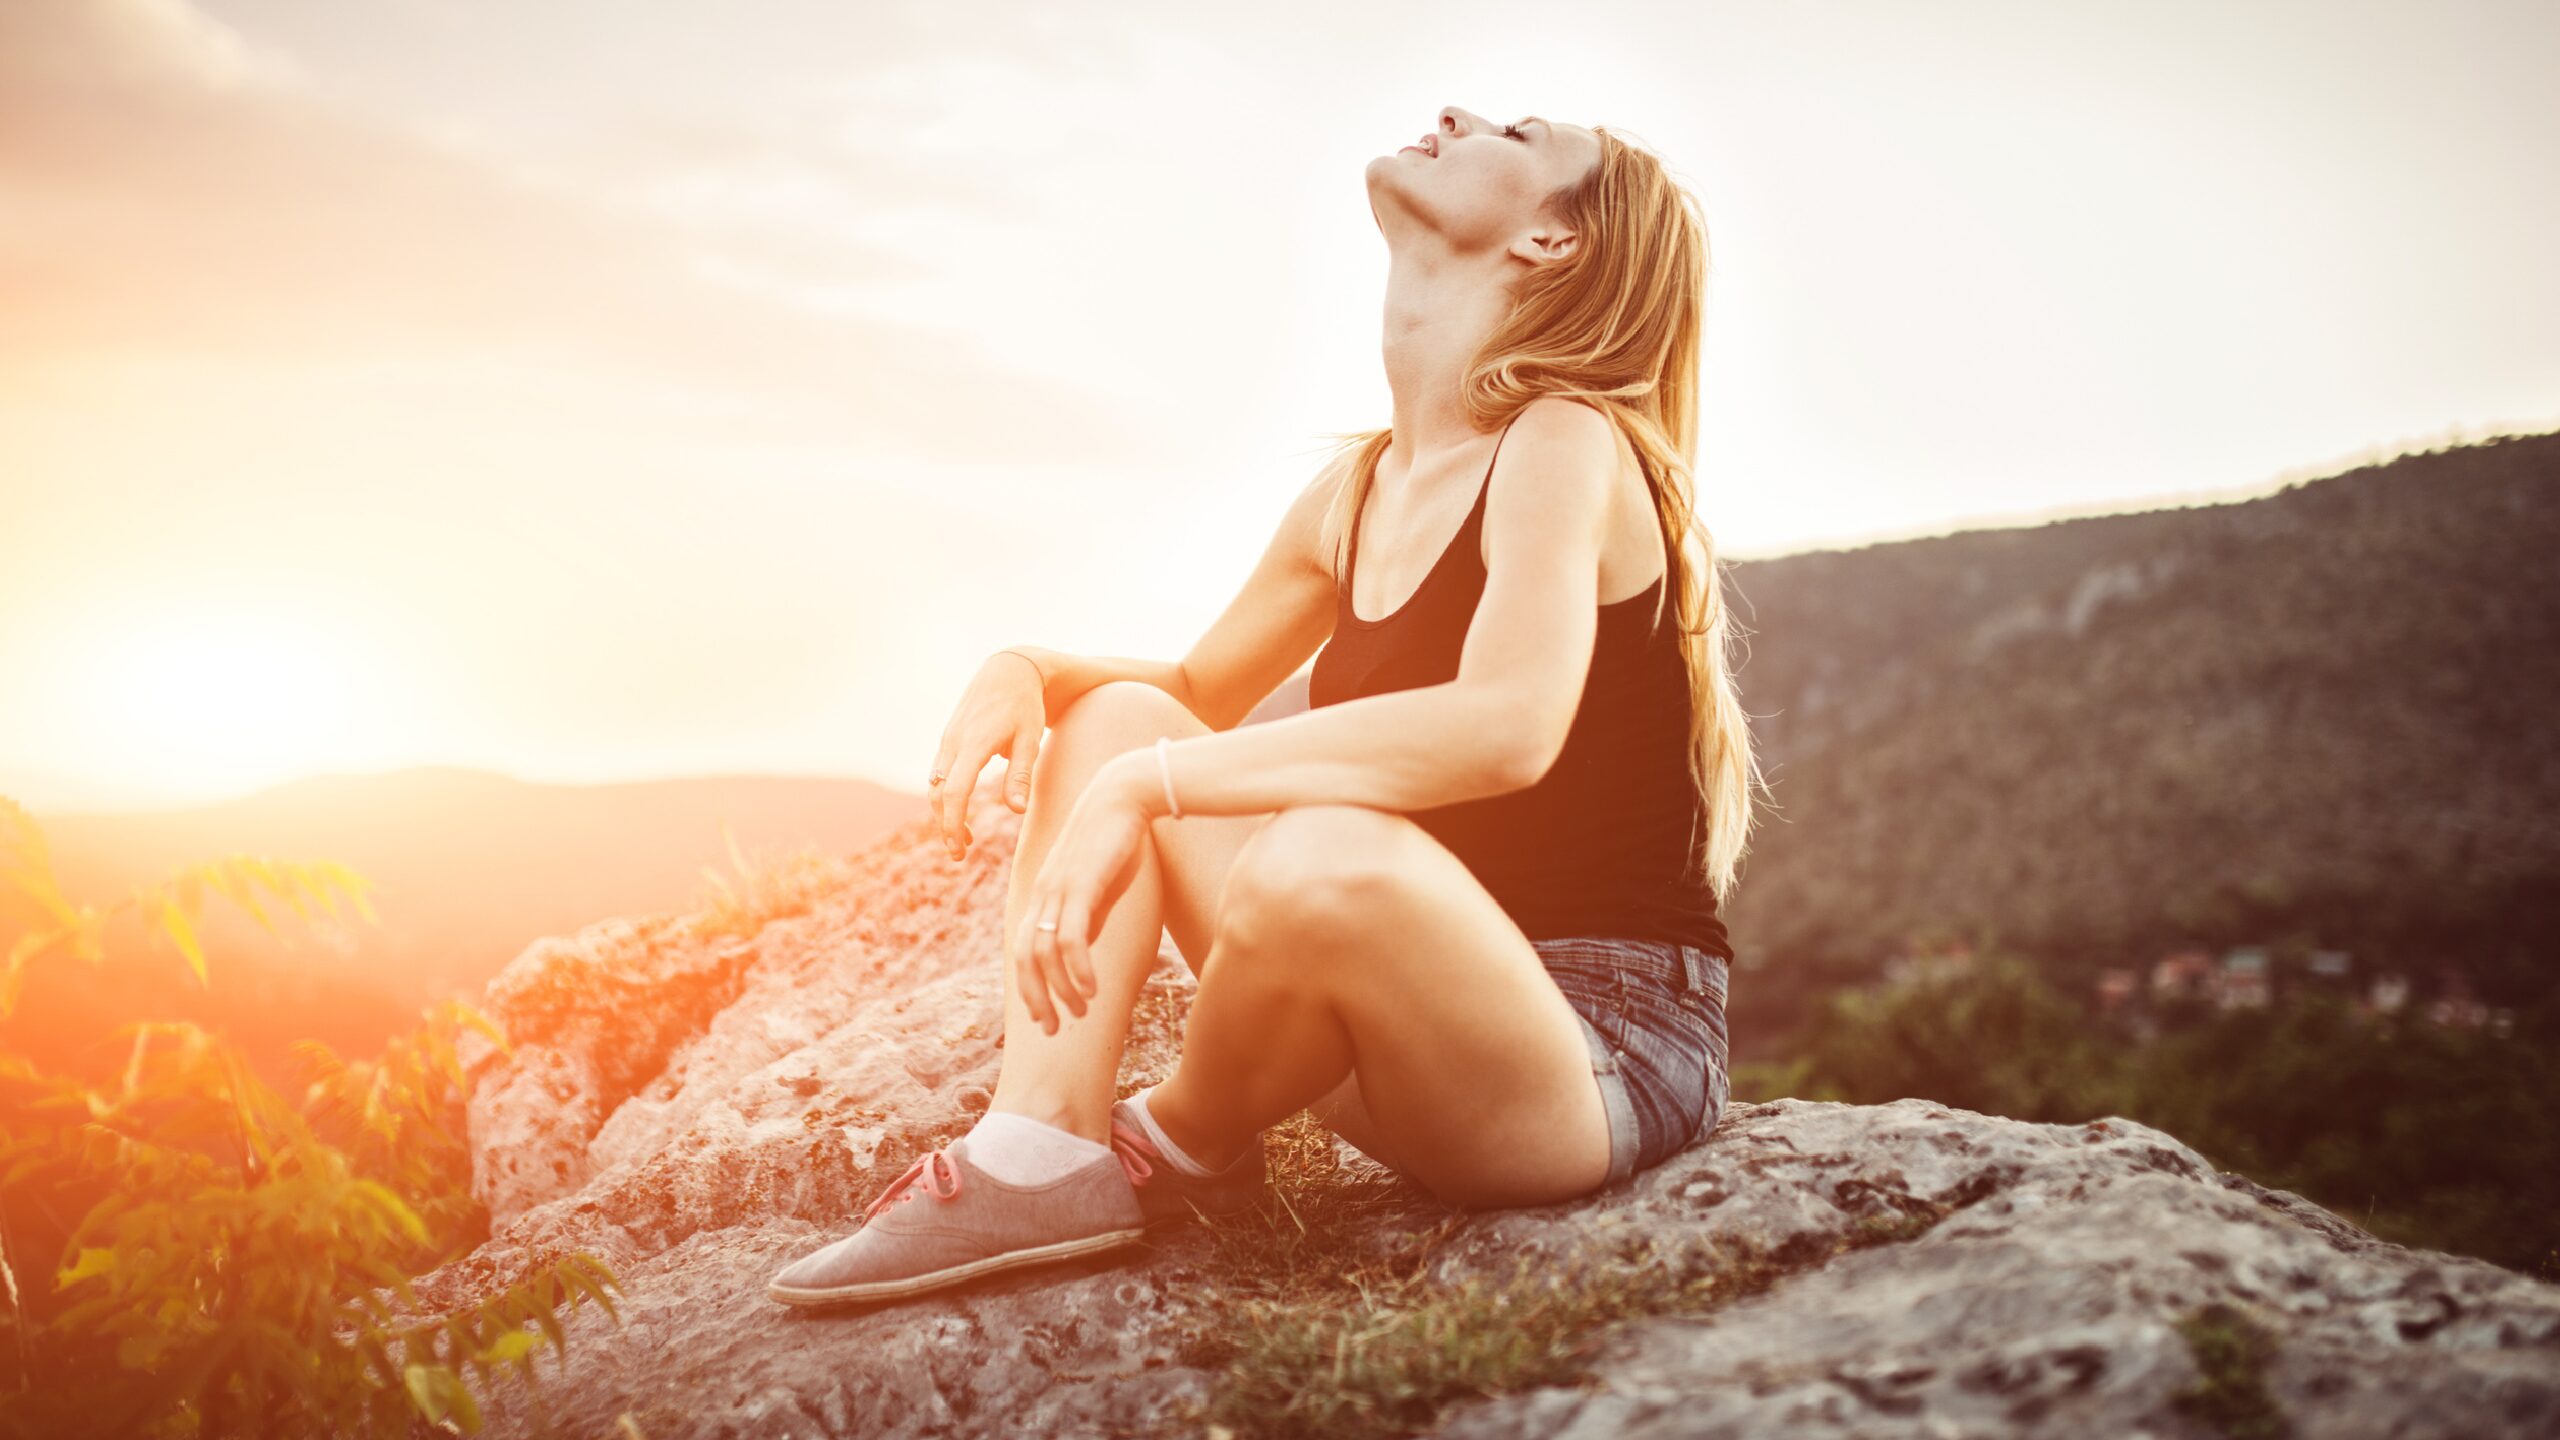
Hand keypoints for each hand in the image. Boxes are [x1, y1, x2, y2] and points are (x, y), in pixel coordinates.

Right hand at [929, 650, 1048, 859]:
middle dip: (945, 826)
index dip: (953, 824)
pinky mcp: (948, 741)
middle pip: (938, 793)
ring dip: (945, 814)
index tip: (960, 849)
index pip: (955, 792)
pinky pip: (939, 774)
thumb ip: (1022, 775)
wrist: (1007, 672)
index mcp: (973, 744)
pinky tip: (961, 811)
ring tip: (965, 839)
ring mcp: (947, 741)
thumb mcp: (1030, 739)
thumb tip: (1018, 811)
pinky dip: (945, 797)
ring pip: (935, 785)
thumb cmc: (1024, 706)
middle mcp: (953, 743)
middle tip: (960, 854)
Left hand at [1007, 755, 1153, 1034]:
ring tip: (1080, 1013)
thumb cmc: (1116, 837)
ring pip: (1044, 953)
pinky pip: (1070, 937)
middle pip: (1024, 959)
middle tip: (1054, 1029)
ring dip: (1061, 990)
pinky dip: (1078, 968)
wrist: (1125, 794)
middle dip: (1037, 998)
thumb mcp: (1098, 884)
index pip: (1024, 952)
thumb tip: (1082, 948)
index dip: (1032, 988)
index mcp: (1045, 895)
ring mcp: (1058, 889)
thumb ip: (1088, 913)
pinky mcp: (1080, 884)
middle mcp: (1043, 894)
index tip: (1047, 1018)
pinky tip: (1092, 990)